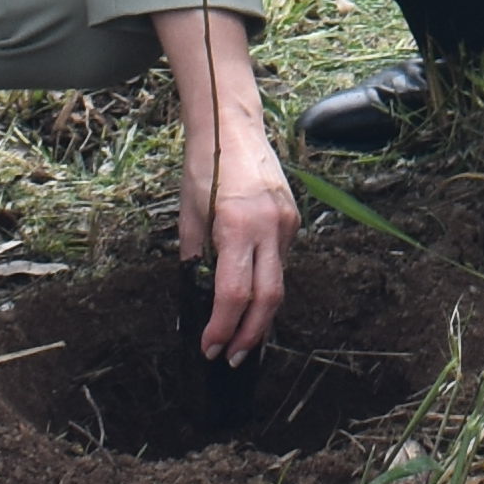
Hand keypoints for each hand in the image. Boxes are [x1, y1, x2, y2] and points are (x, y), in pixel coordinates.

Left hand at [181, 114, 298, 360]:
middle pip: (269, 299)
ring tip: (240, 337)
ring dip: (260, 314)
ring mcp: (287, 223)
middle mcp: (269, 227)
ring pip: (279, 282)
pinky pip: (281, 261)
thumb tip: (196, 299)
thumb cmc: (202, 165)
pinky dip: (266, 283)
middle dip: (250, 335)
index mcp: (237, 225)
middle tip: (232, 358)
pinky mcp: (293, 219)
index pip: (235, 293)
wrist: (231, 125)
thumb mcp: (190, 215)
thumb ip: (196, 258)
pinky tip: (251, 294)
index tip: (209, 347)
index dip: (222, 327)